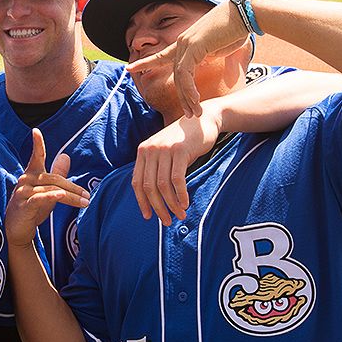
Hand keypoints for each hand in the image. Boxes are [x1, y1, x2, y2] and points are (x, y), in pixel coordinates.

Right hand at [5, 129, 89, 247]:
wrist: (18, 230)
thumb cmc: (33, 208)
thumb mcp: (47, 190)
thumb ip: (57, 174)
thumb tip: (66, 156)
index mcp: (31, 174)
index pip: (36, 156)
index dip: (37, 144)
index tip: (35, 131)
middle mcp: (25, 180)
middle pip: (55, 179)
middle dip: (73, 188)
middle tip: (88, 196)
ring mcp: (22, 193)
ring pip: (51, 190)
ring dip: (71, 197)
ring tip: (85, 203)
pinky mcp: (23, 205)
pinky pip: (39, 198)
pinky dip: (51, 197)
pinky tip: (61, 195)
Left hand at [127, 0, 249, 117]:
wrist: (245, 14)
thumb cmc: (235, 30)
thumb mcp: (218, 48)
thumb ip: (208, 56)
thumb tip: (206, 63)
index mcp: (186, 42)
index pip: (161, 55)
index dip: (146, 62)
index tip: (129, 68)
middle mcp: (182, 42)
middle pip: (176, 75)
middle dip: (182, 97)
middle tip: (190, 114)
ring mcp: (187, 43)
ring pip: (180, 77)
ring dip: (187, 97)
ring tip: (194, 113)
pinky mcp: (194, 46)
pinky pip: (186, 73)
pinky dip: (189, 88)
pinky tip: (195, 100)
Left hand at [131, 107, 220, 224]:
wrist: (204, 120)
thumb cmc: (185, 141)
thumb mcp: (165, 152)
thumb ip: (157, 168)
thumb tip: (153, 198)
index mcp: (143, 151)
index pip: (136, 182)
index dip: (141, 202)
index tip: (148, 216)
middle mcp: (150, 150)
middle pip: (149, 187)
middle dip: (158, 207)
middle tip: (167, 221)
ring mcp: (165, 150)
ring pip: (163, 185)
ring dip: (171, 204)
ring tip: (180, 215)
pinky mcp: (180, 151)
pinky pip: (177, 179)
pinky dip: (181, 195)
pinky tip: (185, 204)